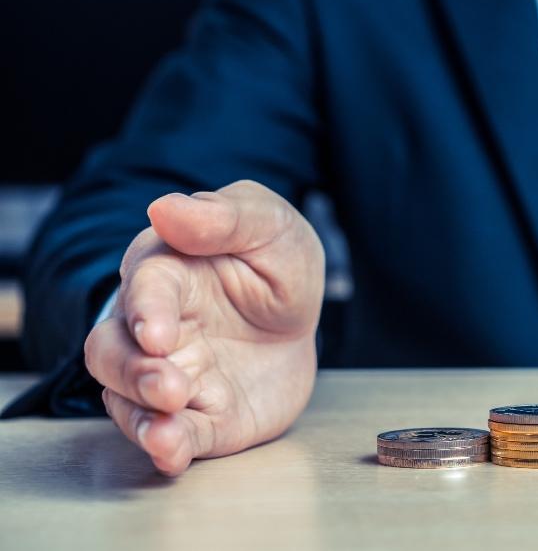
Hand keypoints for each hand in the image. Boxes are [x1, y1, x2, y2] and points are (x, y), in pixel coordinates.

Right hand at [84, 180, 323, 474]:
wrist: (301, 317)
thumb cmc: (274, 261)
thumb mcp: (269, 226)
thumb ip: (224, 218)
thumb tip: (164, 209)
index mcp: (168, 271)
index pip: (144, 287)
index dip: (146, 310)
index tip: (157, 333)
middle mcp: (156, 327)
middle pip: (111, 351)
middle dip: (133, 372)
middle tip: (169, 386)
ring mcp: (172, 374)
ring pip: (127, 399)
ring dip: (141, 418)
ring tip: (168, 431)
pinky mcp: (198, 415)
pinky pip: (172, 436)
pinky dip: (167, 448)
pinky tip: (173, 454)